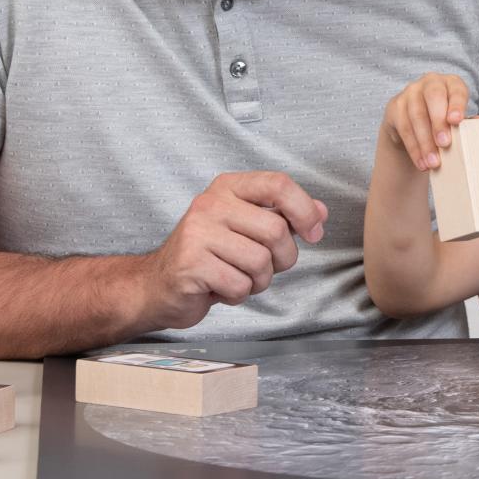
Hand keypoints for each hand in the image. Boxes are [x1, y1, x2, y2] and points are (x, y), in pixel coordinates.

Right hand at [135, 171, 328, 330]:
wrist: (157, 285)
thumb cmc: (209, 256)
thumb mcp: (247, 229)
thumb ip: (284, 217)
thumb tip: (321, 212)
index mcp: (228, 187)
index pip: (278, 184)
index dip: (305, 210)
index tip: (314, 233)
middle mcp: (210, 203)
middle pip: (276, 230)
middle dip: (282, 258)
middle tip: (265, 268)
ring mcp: (197, 232)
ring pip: (260, 261)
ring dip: (258, 281)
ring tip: (237, 277)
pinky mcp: (190, 264)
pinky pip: (239, 285)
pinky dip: (238, 295)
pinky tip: (219, 288)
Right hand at [377, 73, 473, 171]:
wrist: (414, 122)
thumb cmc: (443, 120)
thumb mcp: (456, 118)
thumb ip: (468, 122)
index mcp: (451, 83)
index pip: (456, 90)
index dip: (457, 104)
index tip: (456, 121)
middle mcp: (430, 82)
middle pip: (434, 98)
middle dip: (439, 122)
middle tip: (445, 144)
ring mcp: (410, 92)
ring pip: (417, 115)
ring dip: (425, 142)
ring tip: (433, 162)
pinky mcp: (395, 106)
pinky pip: (404, 127)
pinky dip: (414, 148)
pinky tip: (421, 162)